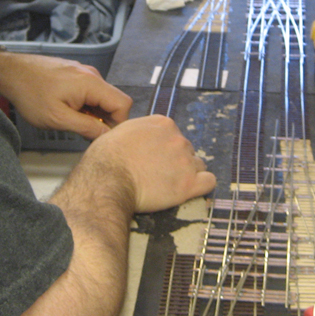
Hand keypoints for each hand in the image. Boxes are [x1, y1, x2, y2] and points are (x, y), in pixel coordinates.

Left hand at [0, 52, 131, 139]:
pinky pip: (90, 92)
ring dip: (94, 113)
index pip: (123, 104)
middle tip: (84, 133)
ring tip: (72, 122)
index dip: (118, 123)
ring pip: (101, 97)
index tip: (102, 136)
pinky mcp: (75, 73)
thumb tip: (107, 136)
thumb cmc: (31, 94)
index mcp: (91, 83)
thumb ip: (86, 127)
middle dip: (105, 120)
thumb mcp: (58, 118)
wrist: (10, 72)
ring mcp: (84, 72)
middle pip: (113, 101)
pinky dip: (86, 105)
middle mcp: (92, 74)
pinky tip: (68, 111)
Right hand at [82, 114, 216, 212]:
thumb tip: (140, 139)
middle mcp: (178, 139)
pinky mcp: (189, 184)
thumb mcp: (120, 132)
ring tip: (169, 185)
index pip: (175, 136)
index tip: (155, 160)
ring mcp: (185, 161)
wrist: (107, 181)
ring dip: (188, 175)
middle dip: (176, 162)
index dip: (166, 150)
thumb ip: (139, 132)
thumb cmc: (106, 159)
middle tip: (159, 175)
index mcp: (163, 124)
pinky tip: (189, 191)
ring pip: (198, 166)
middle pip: (187, 151)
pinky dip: (202, 187)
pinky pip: (209, 182)